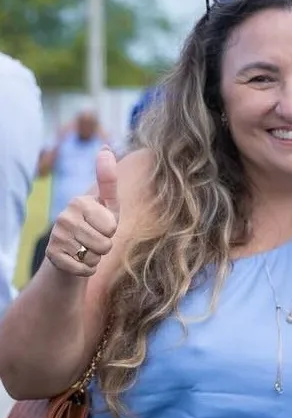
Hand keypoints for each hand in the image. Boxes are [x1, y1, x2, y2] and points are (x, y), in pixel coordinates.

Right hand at [46, 148, 120, 276]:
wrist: (71, 253)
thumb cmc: (96, 226)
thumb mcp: (108, 205)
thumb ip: (109, 180)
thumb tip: (105, 148)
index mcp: (79, 202)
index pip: (111, 227)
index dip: (111, 231)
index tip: (101, 226)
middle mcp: (64, 217)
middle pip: (105, 243)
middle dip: (105, 246)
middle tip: (93, 240)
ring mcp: (57, 237)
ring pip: (94, 257)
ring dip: (95, 258)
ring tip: (85, 249)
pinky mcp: (53, 256)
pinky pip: (84, 269)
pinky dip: (86, 269)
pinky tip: (77, 261)